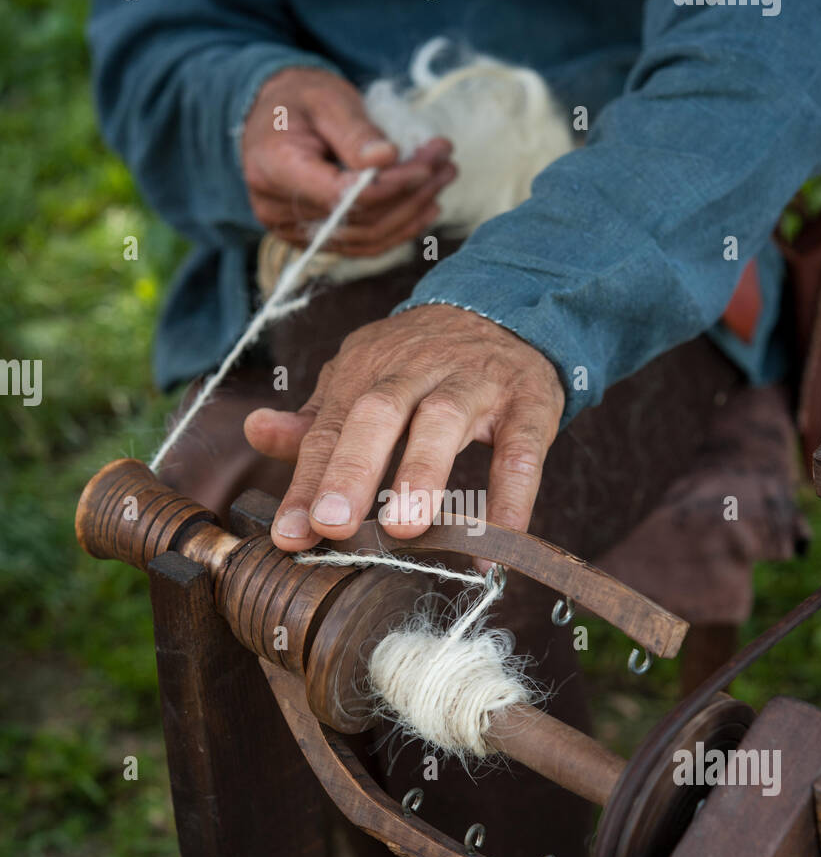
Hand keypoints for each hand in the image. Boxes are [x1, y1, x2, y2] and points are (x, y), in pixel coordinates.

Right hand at [241, 67, 455, 255]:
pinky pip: (361, 245)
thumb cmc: (299, 99)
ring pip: (365, 239)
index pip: (343, 196)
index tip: (428, 163)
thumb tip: (388, 159)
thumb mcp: (328, 99)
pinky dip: (397, 229)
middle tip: (446, 165)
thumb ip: (356, 132)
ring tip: (442, 180)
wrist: (271, 116)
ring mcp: (292, 231)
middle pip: (359, 220)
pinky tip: (425, 208)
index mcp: (274, 169)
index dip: (392, 185)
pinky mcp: (311, 238)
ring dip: (411, 213)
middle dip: (410, 195)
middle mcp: (277, 209)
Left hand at [243, 306, 564, 553]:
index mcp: (367, 369)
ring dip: (423, 473)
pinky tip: (494, 547)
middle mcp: (416, 370)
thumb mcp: (364, 376)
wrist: (507, 309)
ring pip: (445, 420)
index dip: (308, 482)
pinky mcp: (528, 402)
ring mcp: (474, 382)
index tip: (291, 535)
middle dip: (354, 469)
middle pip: (379, 412)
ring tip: (404, 527)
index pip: (330, 428)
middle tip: (334, 524)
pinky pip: (520, 450)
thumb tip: (257, 431)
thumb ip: (317, 417)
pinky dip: (511, 499)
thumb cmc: (424, 363)